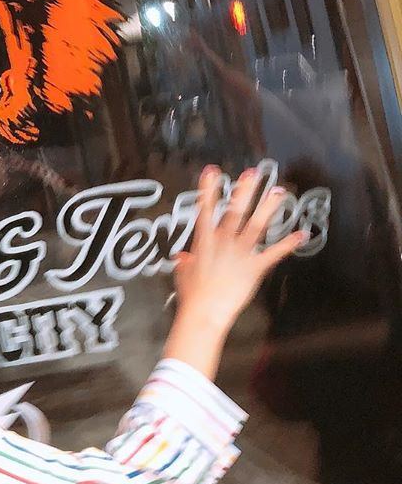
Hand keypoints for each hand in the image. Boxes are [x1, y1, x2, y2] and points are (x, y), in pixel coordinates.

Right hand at [164, 165, 306, 378]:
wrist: (205, 311)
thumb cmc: (192, 293)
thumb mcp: (183, 272)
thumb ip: (185, 261)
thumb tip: (183, 258)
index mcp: (204, 240)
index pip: (205, 208)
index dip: (208, 189)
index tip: (212, 171)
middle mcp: (223, 241)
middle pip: (235, 210)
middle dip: (244, 190)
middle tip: (252, 173)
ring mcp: (240, 253)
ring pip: (256, 225)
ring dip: (267, 207)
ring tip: (277, 191)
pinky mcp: (254, 268)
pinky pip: (274, 253)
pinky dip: (288, 244)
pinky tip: (300, 234)